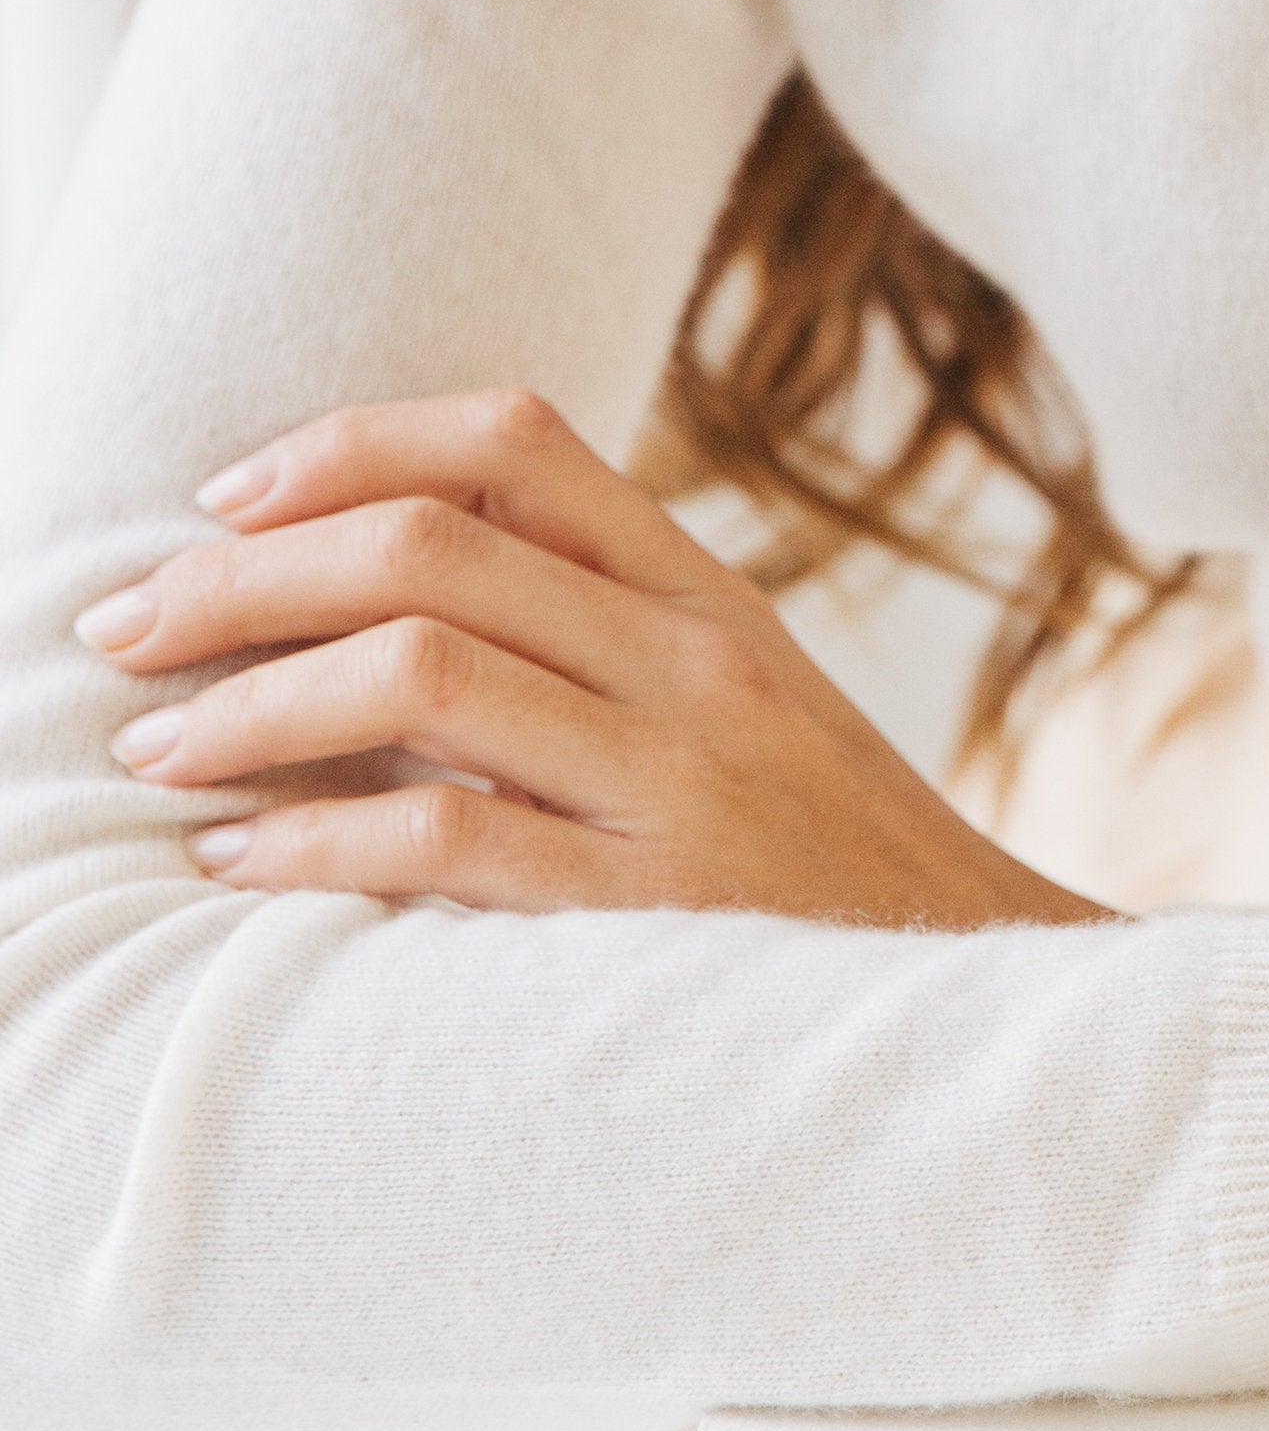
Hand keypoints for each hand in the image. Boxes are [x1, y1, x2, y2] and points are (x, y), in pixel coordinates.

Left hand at [77, 388, 1105, 928]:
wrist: (978, 988)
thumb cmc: (827, 851)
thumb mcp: (748, 698)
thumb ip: (606, 626)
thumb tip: (390, 580)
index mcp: (709, 595)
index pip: (517, 442)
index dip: (349, 443)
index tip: (227, 495)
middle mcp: (696, 662)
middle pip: (431, 547)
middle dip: (240, 578)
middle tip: (129, 632)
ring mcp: (683, 779)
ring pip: (421, 673)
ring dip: (251, 704)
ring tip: (160, 755)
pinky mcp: (659, 905)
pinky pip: (446, 842)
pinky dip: (310, 847)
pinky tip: (239, 867)